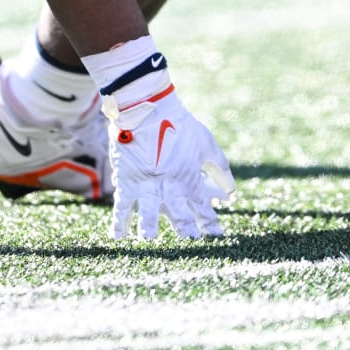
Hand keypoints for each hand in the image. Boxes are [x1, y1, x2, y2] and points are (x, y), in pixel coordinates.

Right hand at [102, 85, 233, 239]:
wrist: (148, 108)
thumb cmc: (180, 123)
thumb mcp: (206, 143)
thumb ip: (219, 166)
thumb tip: (230, 190)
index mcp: (189, 177)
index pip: (203, 205)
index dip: (210, 221)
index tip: (217, 235)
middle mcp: (169, 185)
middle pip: (179, 213)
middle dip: (186, 229)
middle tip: (191, 241)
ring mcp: (148, 184)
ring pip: (150, 212)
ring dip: (151, 227)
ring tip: (151, 240)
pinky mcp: (128, 179)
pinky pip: (122, 205)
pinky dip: (120, 221)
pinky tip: (119, 236)